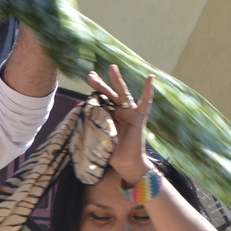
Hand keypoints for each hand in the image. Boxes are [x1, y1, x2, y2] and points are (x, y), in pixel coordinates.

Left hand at [86, 64, 155, 184]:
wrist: (126, 163)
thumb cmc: (111, 152)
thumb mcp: (97, 136)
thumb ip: (92, 125)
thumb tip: (80, 113)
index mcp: (106, 116)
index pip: (98, 100)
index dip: (92, 92)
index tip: (85, 82)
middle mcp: (117, 112)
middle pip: (108, 94)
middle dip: (100, 84)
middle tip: (91, 74)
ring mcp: (129, 113)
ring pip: (122, 94)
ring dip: (117, 80)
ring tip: (112, 67)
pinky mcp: (139, 118)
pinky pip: (144, 102)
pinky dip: (147, 91)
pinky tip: (150, 78)